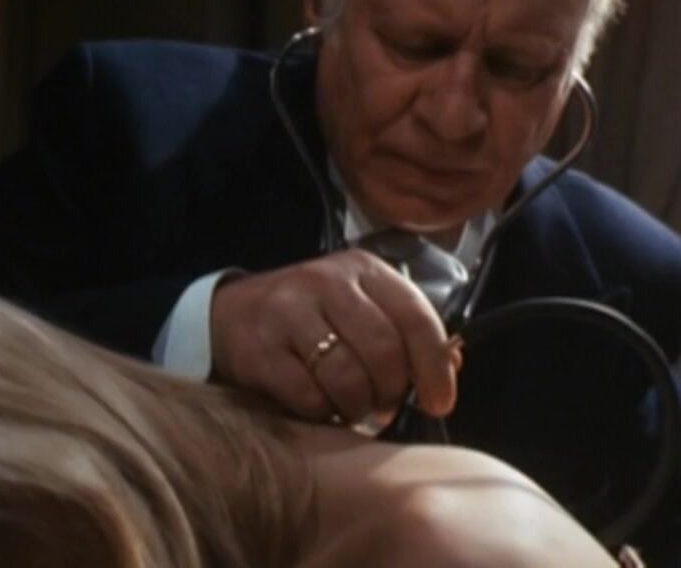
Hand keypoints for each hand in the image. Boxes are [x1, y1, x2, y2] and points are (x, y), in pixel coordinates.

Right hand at [209, 249, 457, 423]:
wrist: (230, 314)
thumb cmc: (311, 317)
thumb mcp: (360, 307)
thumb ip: (404, 333)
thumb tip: (450, 371)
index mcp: (363, 269)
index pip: (416, 317)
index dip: (434, 367)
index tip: (438, 402)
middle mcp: (326, 282)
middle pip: (384, 351)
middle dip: (391, 392)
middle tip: (384, 406)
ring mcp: (289, 312)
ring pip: (348, 378)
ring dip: (357, 406)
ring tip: (352, 406)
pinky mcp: (260, 348)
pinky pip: (309, 397)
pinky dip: (321, 412)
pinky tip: (318, 404)